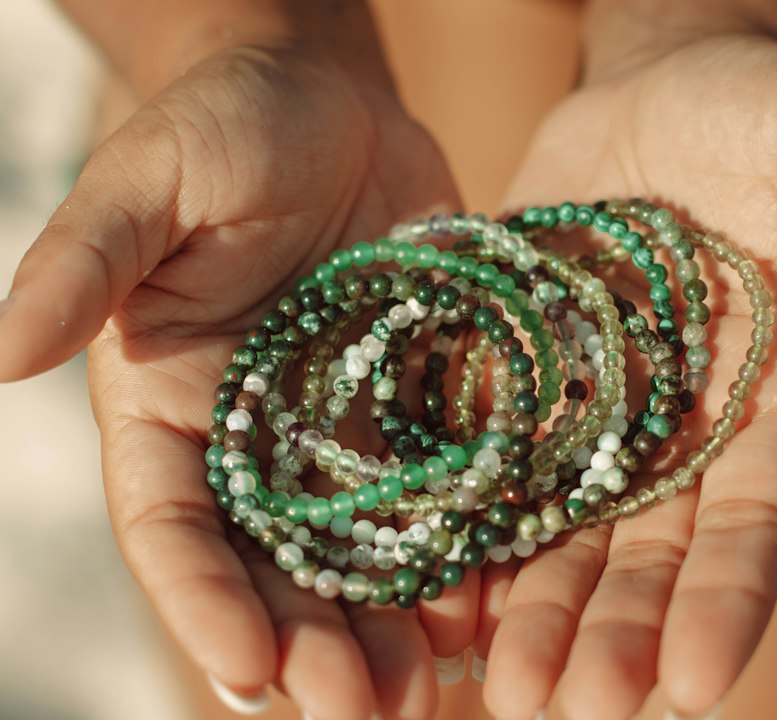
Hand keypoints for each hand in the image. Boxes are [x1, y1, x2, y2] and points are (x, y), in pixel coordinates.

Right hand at [0, 45, 474, 719]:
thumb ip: (84, 266)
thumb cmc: (220, 127)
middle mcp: (259, 439)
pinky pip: (443, 489)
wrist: (329, 100)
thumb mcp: (146, 184)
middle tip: (362, 711)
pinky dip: (462, 548)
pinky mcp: (421, 402)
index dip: (203, 605)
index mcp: (173, 409)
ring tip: (429, 688)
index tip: (249, 671)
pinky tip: (491, 597)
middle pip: (277, 566)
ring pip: (363, 551)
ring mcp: (346, 428)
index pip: (175, 529)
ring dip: (391, 626)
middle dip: (314, 646)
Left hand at [476, 32, 776, 718]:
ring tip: (499, 685)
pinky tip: (435, 586)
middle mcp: (683, 422)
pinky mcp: (524, 367)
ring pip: (566, 526)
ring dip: (535, 608)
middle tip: (577, 705)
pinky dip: (467, 522)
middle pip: (652, 549)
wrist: (668, 89)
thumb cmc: (765, 111)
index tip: (695, 685)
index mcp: (769, 395)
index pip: (757, 518)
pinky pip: (493, 456)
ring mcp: (597, 403)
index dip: (728, 601)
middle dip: (618, 631)